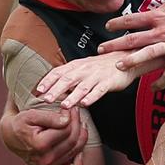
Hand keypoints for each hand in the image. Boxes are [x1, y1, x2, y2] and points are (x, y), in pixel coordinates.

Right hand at [0, 106, 86, 164]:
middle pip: (72, 140)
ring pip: (76, 151)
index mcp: (39, 145)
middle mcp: (43, 161)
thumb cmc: (21, 123)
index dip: (71, 116)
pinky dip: (79, 158)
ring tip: (79, 124)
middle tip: (77, 113)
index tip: (70, 108)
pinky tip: (77, 145)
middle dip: (78, 124)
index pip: (66, 129)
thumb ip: (49, 117)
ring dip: (82, 136)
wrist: (10, 137)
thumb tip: (67, 120)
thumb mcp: (31, 115)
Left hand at [35, 51, 157, 107]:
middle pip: (68, 79)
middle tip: (46, 99)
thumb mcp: (82, 69)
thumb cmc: (101, 67)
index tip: (39, 90)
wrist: (125, 58)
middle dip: (56, 90)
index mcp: (76, 66)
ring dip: (73, 96)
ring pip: (83, 86)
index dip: (48, 81)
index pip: (58, 72)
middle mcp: (85, 70)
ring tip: (65, 105)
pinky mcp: (109, 82)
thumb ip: (67, 78)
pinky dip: (92, 97)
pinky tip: (86, 103)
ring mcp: (97, 76)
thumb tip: (50, 91)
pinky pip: (99, 90)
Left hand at [100, 0, 164, 89]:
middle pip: (132, 39)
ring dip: (130, 61)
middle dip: (115, 45)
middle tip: (102, 49)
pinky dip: (160, 81)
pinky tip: (153, 86)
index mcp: (159, 14)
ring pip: (145, 55)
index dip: (117, 24)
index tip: (108, 27)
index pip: (131, 20)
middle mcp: (162, 30)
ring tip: (119, 66)